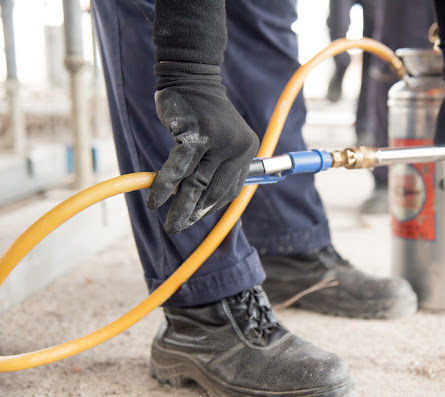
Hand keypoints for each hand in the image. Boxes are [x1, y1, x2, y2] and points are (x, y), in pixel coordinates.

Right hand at [146, 62, 258, 233]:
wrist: (191, 77)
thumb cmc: (204, 113)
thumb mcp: (223, 139)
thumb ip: (219, 166)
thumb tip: (203, 203)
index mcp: (247, 150)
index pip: (231, 189)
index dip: (211, 207)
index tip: (195, 217)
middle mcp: (236, 146)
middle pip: (213, 189)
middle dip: (194, 213)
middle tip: (178, 228)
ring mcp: (216, 140)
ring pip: (195, 183)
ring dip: (180, 207)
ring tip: (169, 225)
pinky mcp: (194, 135)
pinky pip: (177, 169)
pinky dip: (164, 187)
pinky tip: (154, 201)